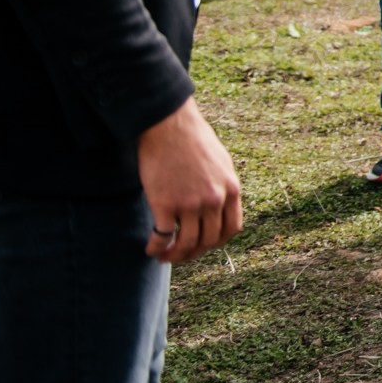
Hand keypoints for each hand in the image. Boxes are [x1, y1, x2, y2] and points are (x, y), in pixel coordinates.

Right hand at [138, 97, 241, 263]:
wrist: (170, 126)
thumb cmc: (193, 140)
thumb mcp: (221, 163)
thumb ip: (222, 186)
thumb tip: (219, 205)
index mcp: (231, 189)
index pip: (231, 229)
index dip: (217, 242)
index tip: (205, 245)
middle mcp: (214, 200)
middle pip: (208, 240)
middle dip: (194, 252)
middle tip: (180, 254)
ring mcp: (190, 204)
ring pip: (186, 243)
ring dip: (175, 255)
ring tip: (163, 256)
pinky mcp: (165, 203)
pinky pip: (162, 236)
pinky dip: (156, 247)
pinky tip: (150, 249)